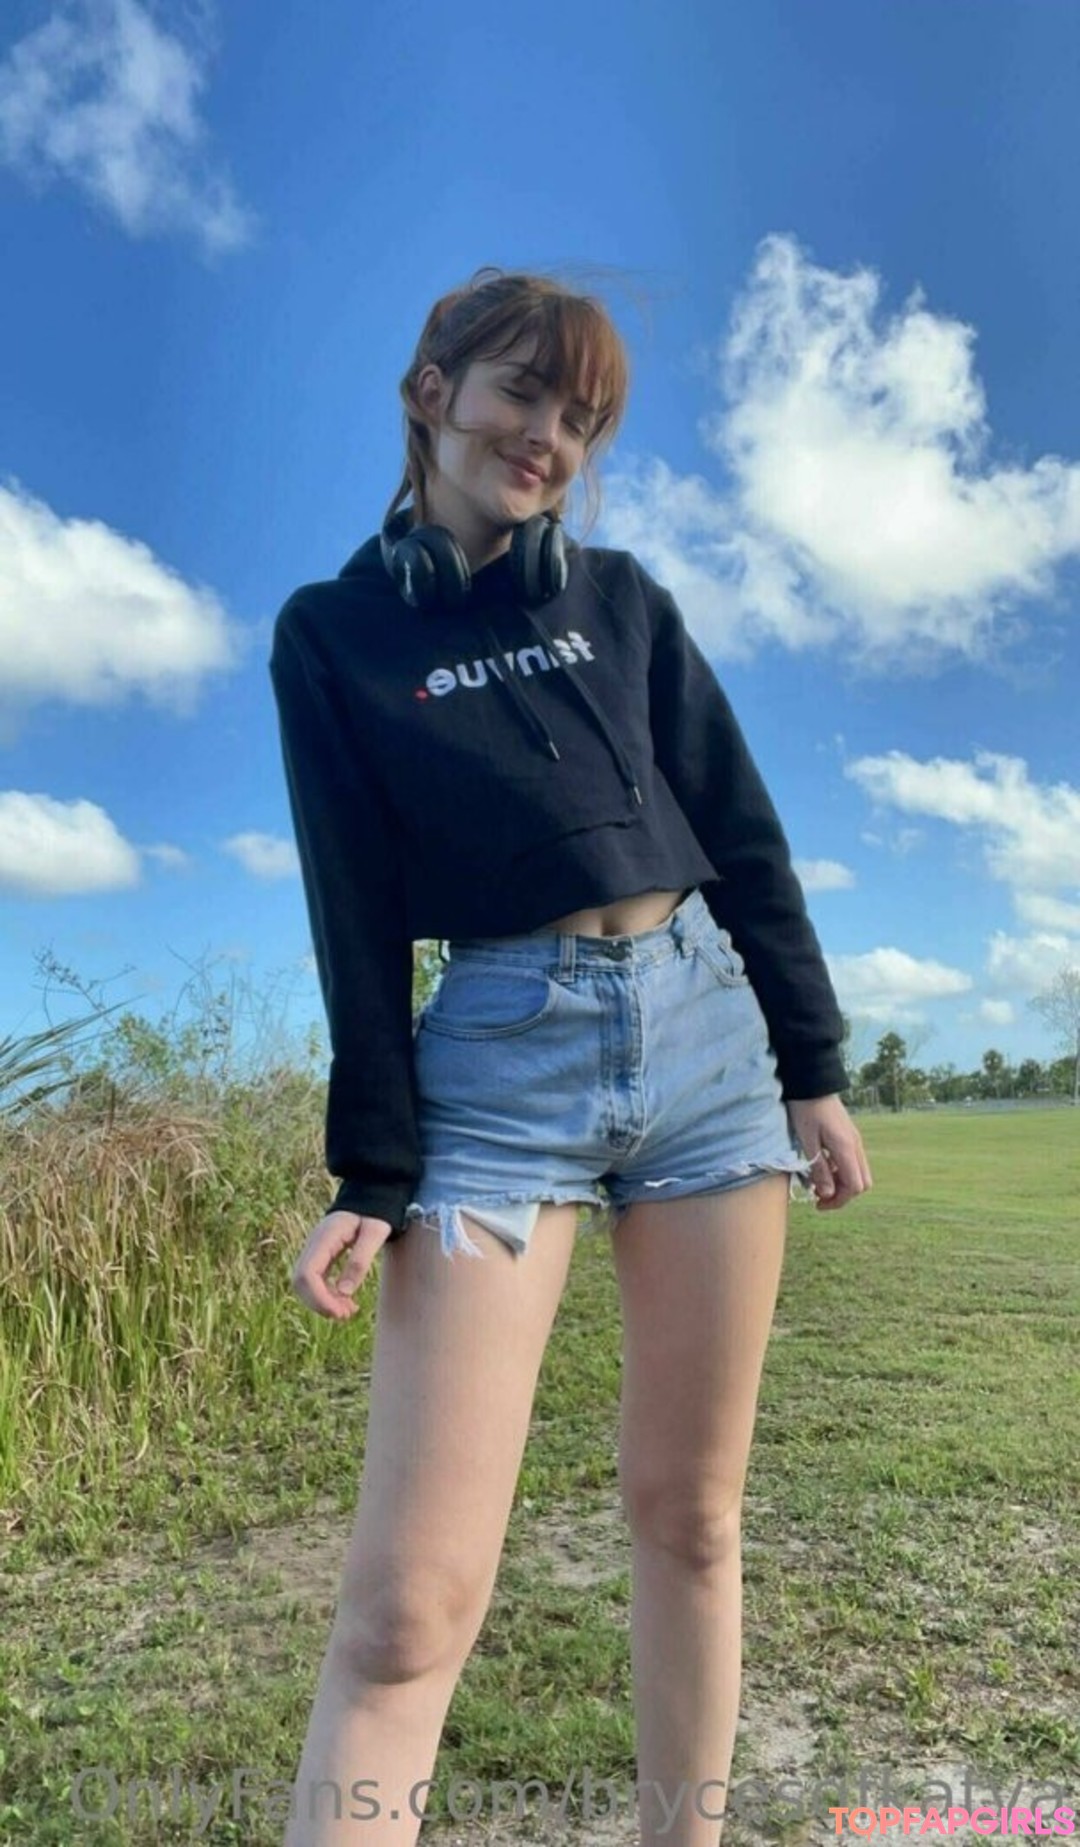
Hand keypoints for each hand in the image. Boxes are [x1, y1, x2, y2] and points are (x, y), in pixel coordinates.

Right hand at [290, 1210, 393, 1318]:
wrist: (370, 1198)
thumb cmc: (374, 1214)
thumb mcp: (374, 1233)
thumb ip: (360, 1260)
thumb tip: (344, 1293)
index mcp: (324, 1237)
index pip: (306, 1274)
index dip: (318, 1298)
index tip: (339, 1312)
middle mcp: (313, 1245)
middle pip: (300, 1282)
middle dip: (319, 1304)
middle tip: (346, 1315)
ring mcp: (314, 1251)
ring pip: (305, 1284)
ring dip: (322, 1302)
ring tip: (349, 1311)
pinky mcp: (320, 1257)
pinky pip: (314, 1281)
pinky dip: (326, 1295)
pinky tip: (345, 1301)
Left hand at [786, 1095, 871, 1211]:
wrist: (811, 1083)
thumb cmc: (805, 1109)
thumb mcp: (807, 1141)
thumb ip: (819, 1168)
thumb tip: (826, 1194)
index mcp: (846, 1148)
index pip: (854, 1186)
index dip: (838, 1200)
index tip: (818, 1203)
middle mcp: (856, 1146)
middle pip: (862, 1183)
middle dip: (842, 1195)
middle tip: (818, 1196)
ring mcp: (855, 1140)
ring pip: (859, 1173)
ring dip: (841, 1184)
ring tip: (817, 1183)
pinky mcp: (850, 1136)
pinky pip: (853, 1162)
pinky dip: (841, 1171)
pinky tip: (822, 1167)